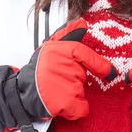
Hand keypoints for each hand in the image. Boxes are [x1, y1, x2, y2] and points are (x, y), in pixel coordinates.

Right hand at [0, 19, 116, 131]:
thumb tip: (82, 22)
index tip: (109, 72)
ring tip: (56, 90)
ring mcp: (63, 85)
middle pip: (82, 75)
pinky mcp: (64, 103)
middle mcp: (61, 65)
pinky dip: (76, 109)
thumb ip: (67, 35)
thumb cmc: (38, 71)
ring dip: (72, 93)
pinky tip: (63, 103)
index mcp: (57, 50)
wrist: (22, 92)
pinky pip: (81, 108)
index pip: (81, 52)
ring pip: (81, 91)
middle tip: (57, 79)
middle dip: (74, 79)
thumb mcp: (50, 49)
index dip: (97, 63)